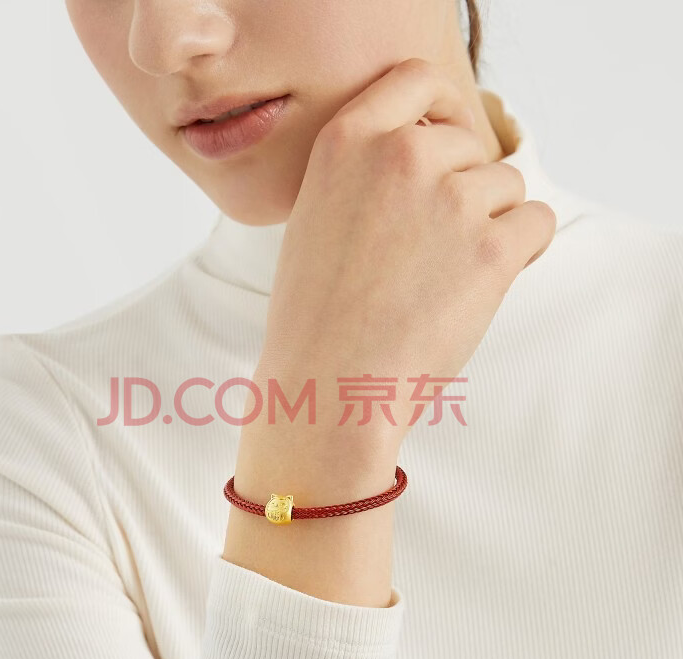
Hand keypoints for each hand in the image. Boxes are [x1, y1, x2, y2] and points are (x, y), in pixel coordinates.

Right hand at [256, 57, 555, 451]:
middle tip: (435, 246)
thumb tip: (430, 162)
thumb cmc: (316, 317)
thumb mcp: (315, 219)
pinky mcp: (491, 249)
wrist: (329, 385)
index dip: (441, 107)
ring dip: (489, 224)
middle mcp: (400, 156)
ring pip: (506, 185)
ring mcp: (449, 200)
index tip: (447, 136)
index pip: (416, 79)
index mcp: (346, 143)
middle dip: (463, 185)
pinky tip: (480, 284)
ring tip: (444, 278)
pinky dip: (521, 250)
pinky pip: (537, 223)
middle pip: (469, 142)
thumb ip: (365, 174)